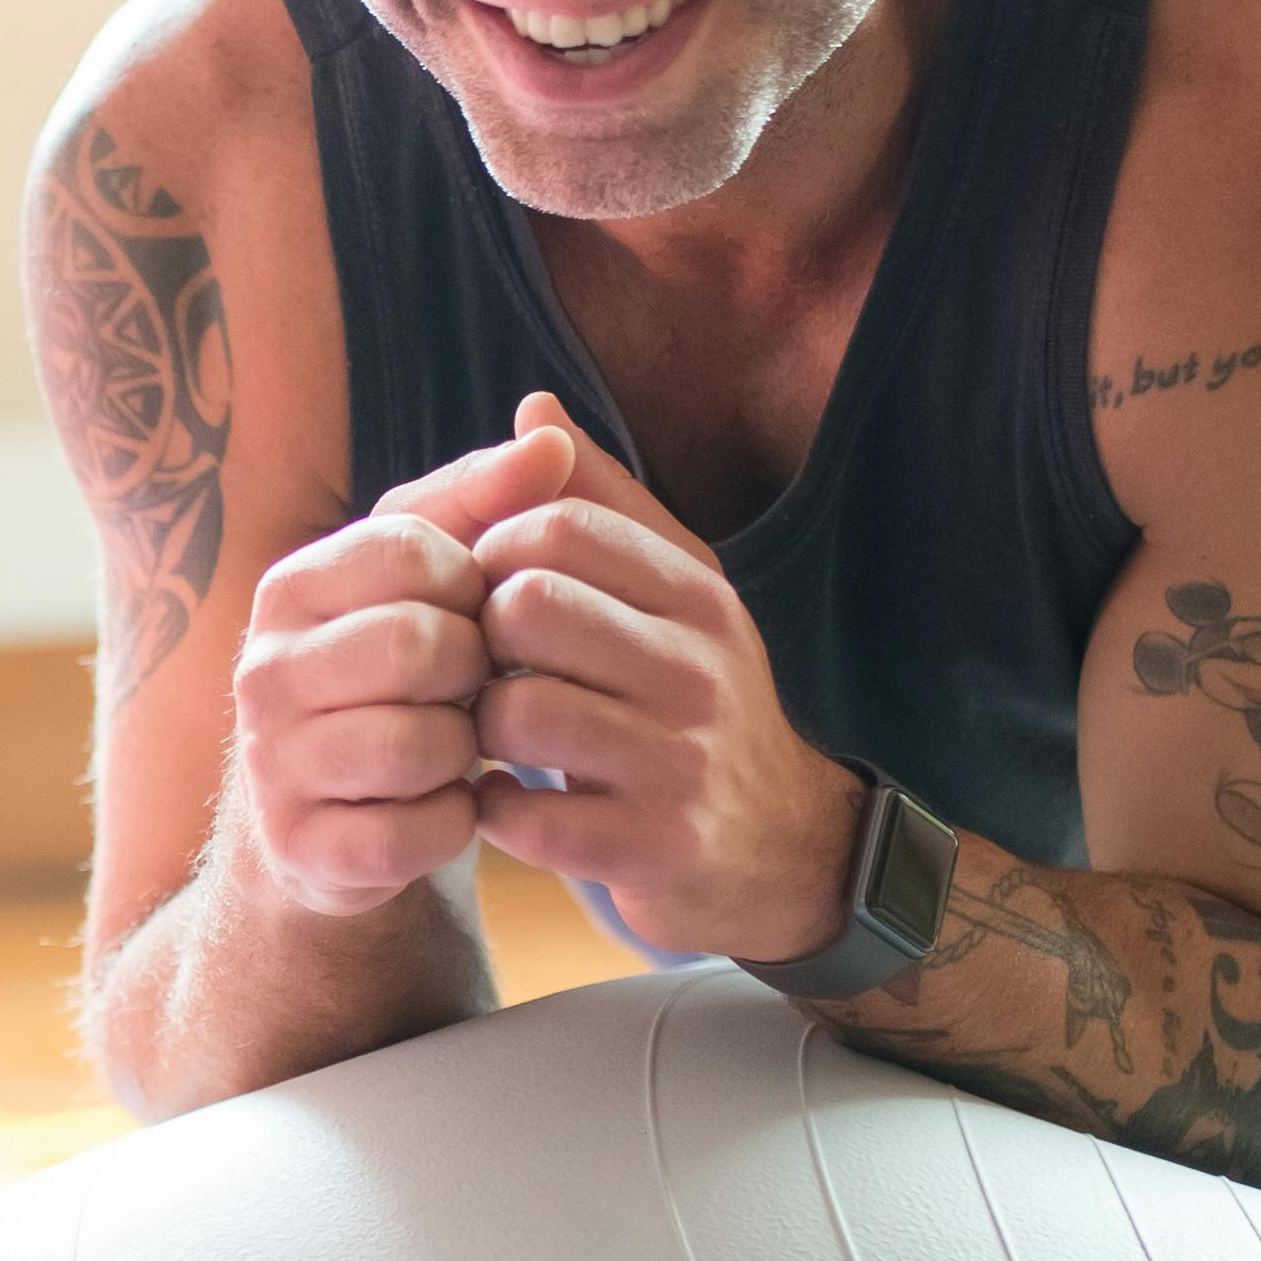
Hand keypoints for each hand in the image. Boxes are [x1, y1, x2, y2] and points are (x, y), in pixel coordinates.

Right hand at [227, 408, 580, 923]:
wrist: (329, 815)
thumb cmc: (399, 676)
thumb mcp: (433, 580)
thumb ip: (487, 500)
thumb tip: (552, 434)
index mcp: (289, 588)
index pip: (408, 552)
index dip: (472, 582)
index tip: (477, 612)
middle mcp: (261, 672)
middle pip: (417, 647)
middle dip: (475, 671)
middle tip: (478, 688)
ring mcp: (272, 766)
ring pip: (416, 745)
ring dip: (466, 751)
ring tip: (460, 746)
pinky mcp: (302, 850)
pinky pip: (415, 834)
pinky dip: (453, 823)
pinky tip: (446, 807)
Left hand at [466, 391, 862, 961]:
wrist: (783, 849)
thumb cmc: (697, 705)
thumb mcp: (674, 593)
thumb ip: (602, 502)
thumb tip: (534, 412)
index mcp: (695, 592)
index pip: (557, 524)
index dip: (491, 553)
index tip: (486, 596)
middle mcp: (697, 668)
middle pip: (527, 606)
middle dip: (478, 637)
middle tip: (480, 668)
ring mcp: (678, 762)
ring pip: (516, 710)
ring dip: (478, 727)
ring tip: (491, 735)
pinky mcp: (652, 848)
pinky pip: (525, 816)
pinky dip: (495, 811)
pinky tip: (509, 802)